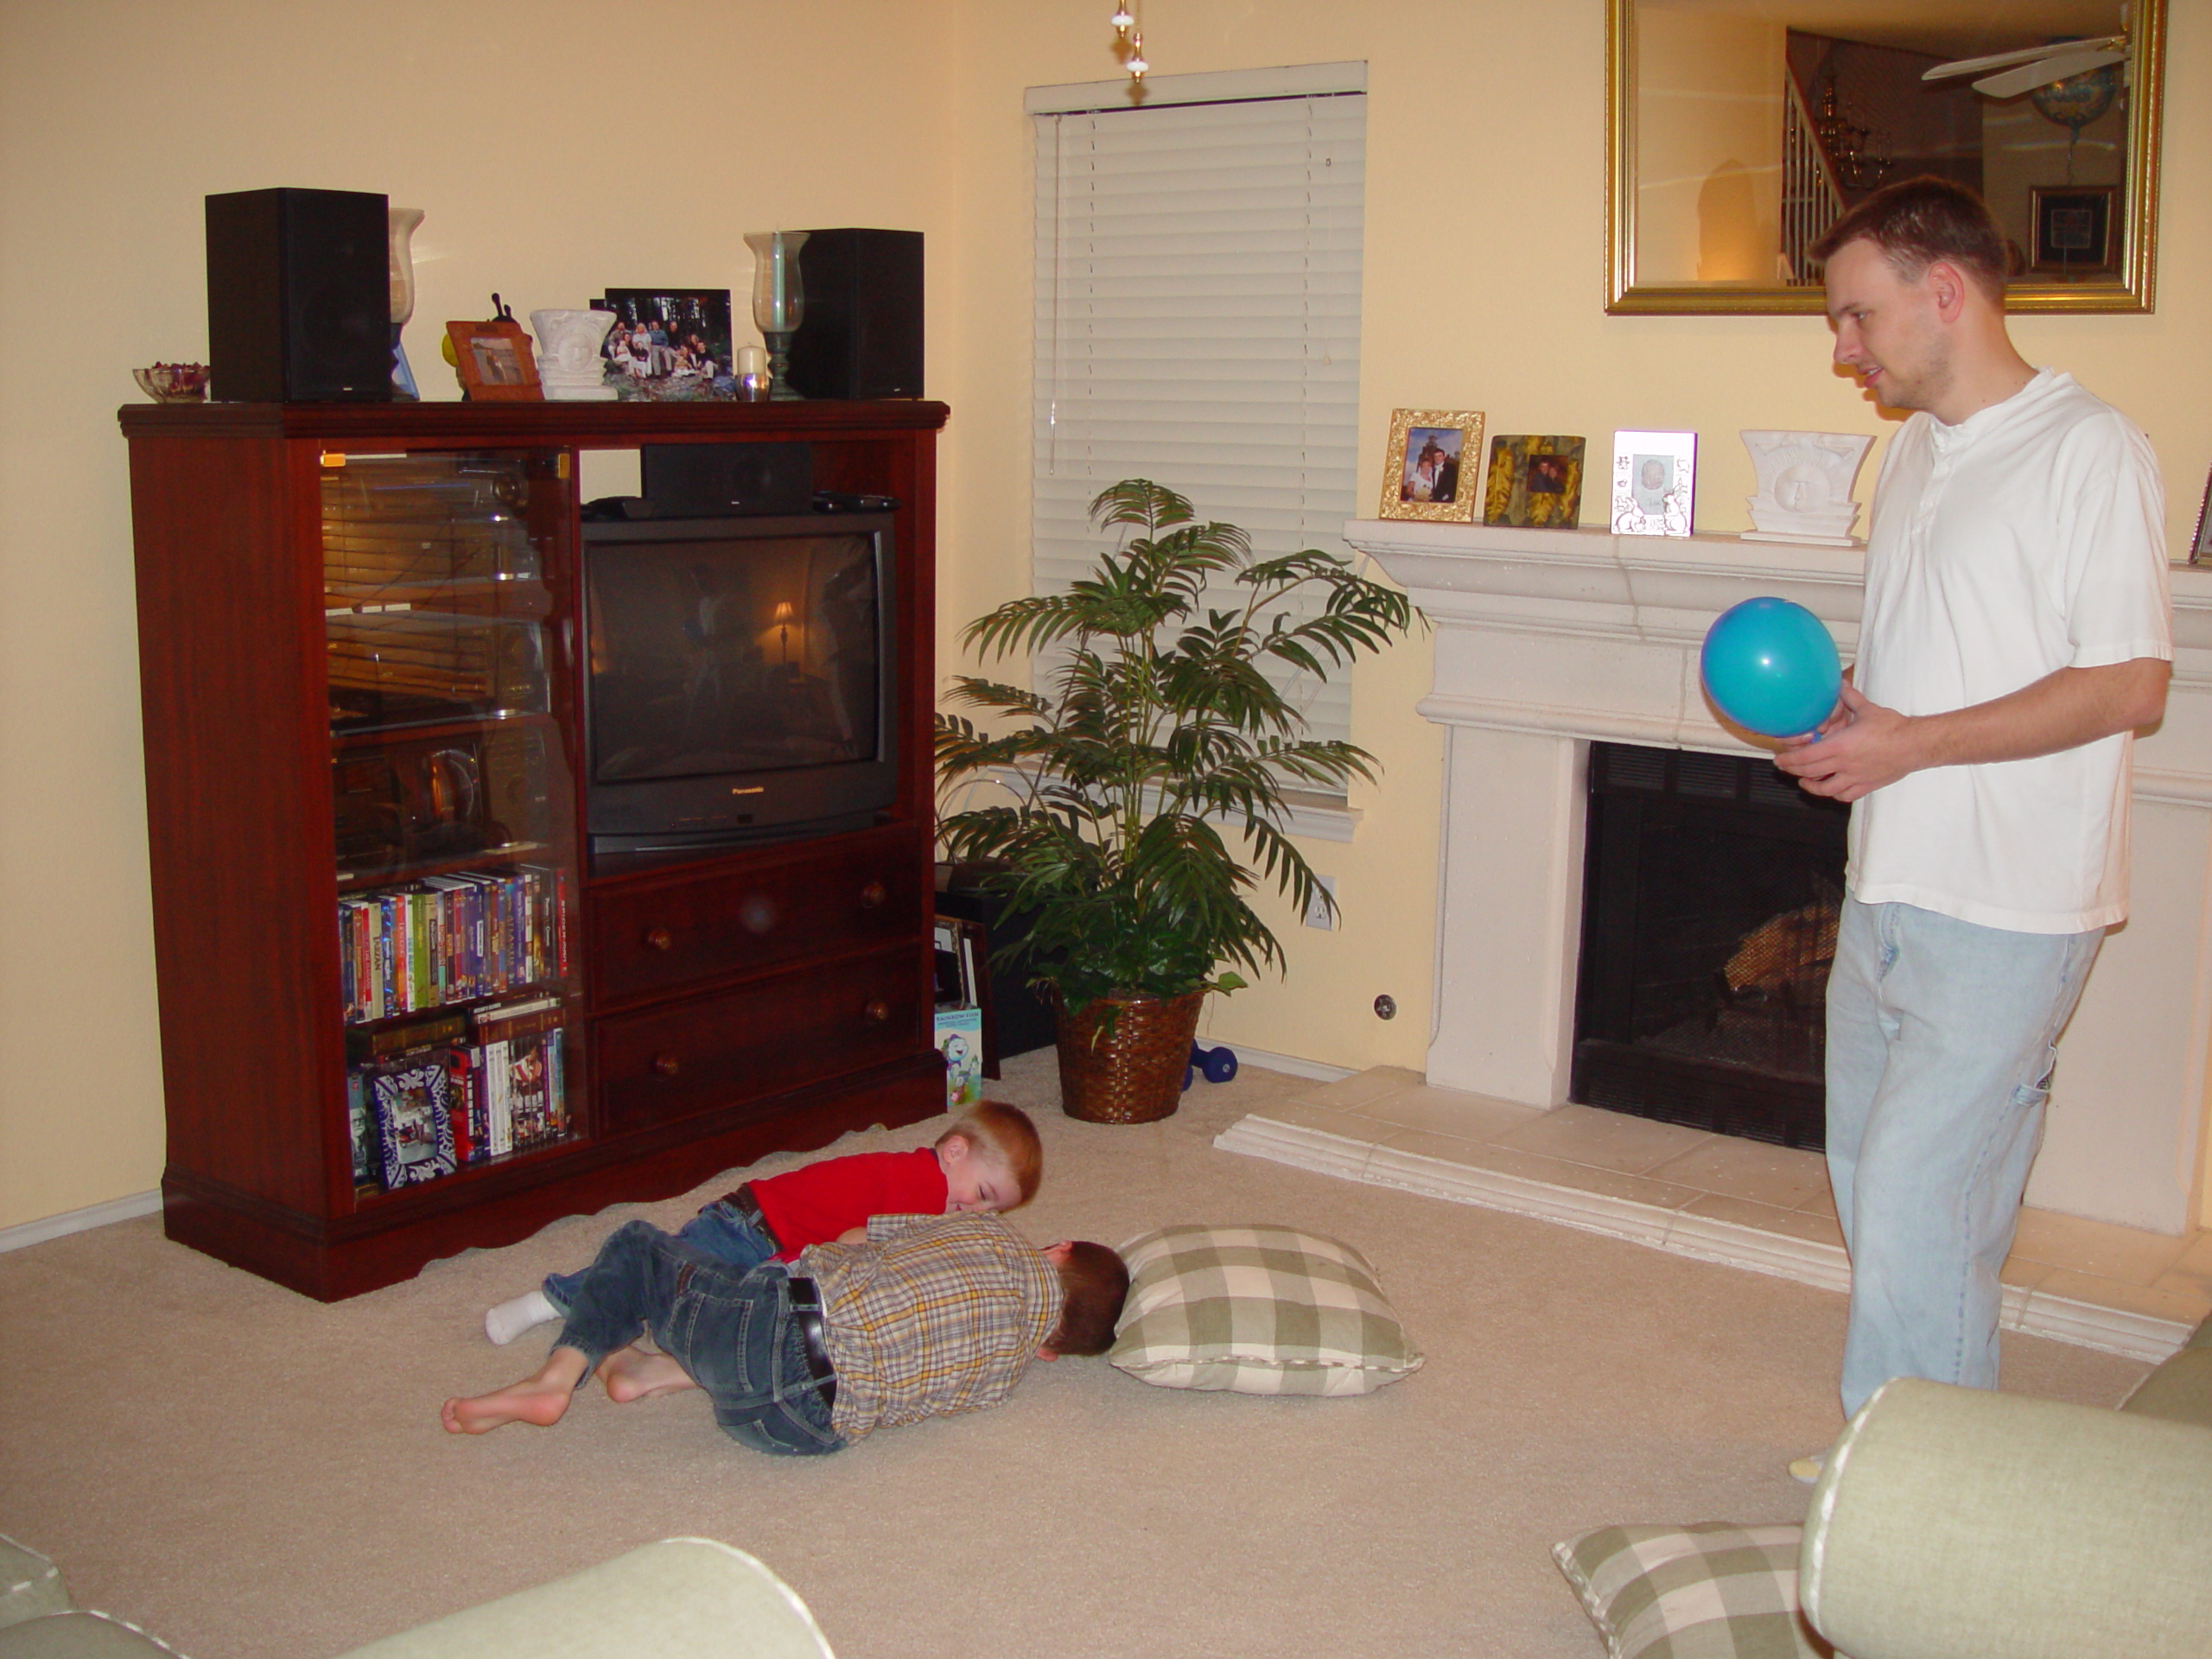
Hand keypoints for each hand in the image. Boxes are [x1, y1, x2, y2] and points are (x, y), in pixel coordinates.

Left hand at [1772, 680, 1920, 801]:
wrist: (1915, 744)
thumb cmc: (1893, 727)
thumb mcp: (1868, 709)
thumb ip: (1850, 698)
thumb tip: (1840, 684)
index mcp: (1840, 746)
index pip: (1805, 757)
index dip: (1789, 760)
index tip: (1779, 760)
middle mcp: (1844, 764)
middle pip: (1810, 773)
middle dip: (1794, 771)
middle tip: (1785, 769)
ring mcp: (1855, 777)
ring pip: (1825, 789)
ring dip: (1811, 787)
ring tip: (1804, 782)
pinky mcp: (1867, 785)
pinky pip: (1846, 795)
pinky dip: (1835, 795)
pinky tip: (1832, 790)